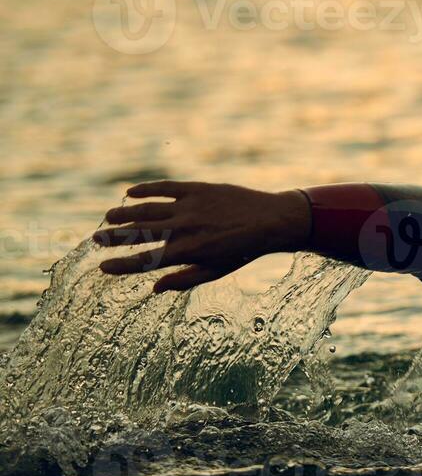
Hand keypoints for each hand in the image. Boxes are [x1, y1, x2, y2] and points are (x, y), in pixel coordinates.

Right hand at [93, 180, 310, 291]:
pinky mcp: (197, 189)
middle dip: (114, 237)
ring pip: (147, 209)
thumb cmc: (243, 250)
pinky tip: (130, 192)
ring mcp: (190, 206)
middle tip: (95, 238)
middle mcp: (185, 228)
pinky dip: (145, 189)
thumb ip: (185, 280)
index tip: (103, 267)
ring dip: (124, 213)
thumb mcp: (216, 271)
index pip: (146, 261)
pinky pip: (165, 187)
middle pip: (139, 233)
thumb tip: (154, 288)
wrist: (272, 220)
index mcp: (189, 252)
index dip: (122, 265)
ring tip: (108, 217)